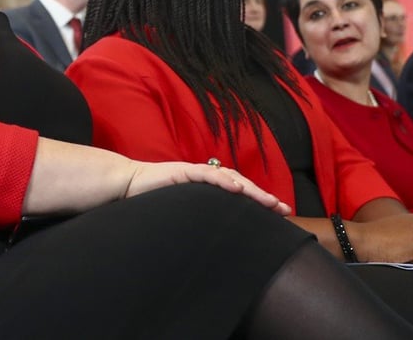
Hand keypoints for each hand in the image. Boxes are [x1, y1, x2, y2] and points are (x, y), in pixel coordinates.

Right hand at [124, 161, 290, 215]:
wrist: (128, 185)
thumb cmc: (154, 201)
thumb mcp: (183, 214)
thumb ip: (201, 221)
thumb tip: (221, 242)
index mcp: (208, 189)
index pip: (240, 194)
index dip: (259, 203)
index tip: (280, 216)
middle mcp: (207, 178)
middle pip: (242, 184)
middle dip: (264, 197)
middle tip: (284, 210)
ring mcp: (196, 172)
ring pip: (230, 178)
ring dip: (251, 189)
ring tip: (268, 201)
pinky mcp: (183, 171)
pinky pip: (207, 174)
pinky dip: (223, 180)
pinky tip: (237, 188)